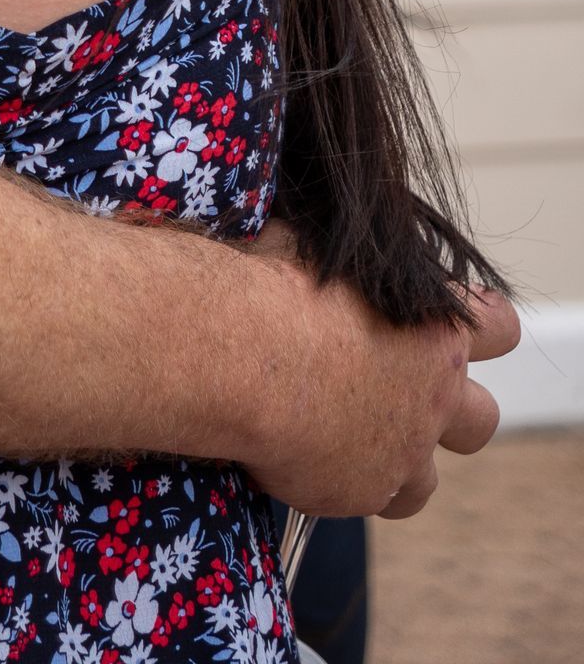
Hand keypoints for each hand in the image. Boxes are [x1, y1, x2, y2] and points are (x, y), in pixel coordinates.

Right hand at [246, 264, 515, 520]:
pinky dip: (344, 483)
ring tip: (341, 437)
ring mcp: (407, 448)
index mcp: (434, 321)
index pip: (497, 325)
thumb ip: (339, 264)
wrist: (246, 355)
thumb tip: (322, 255)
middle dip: (449, 412)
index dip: (479, 324)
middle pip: (482, 418)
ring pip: (426, 479)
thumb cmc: (276, 287)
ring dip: (395, 461)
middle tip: (397, 395)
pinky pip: (368, 498)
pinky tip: (303, 455)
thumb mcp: (314, 246)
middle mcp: (434, 391)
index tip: (443, 323)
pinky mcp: (368, 490)